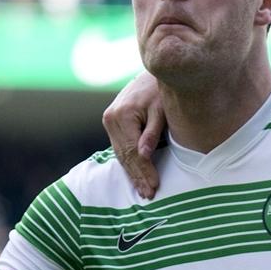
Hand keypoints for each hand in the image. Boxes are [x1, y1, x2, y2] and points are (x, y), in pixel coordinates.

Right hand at [103, 71, 164, 198]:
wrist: (150, 75)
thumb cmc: (160, 91)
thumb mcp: (161, 110)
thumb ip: (152, 132)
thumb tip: (144, 155)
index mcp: (122, 115)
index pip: (133, 151)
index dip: (144, 170)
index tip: (154, 185)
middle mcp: (111, 118)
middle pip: (124, 155)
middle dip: (137, 176)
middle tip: (148, 194)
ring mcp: (109, 121)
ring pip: (120, 154)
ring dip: (132, 173)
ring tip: (143, 190)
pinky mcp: (111, 123)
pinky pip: (120, 148)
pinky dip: (128, 163)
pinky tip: (136, 176)